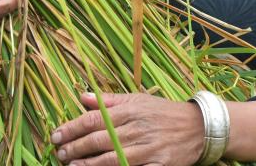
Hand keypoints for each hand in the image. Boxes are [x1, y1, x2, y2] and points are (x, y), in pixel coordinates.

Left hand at [51, 92, 204, 165]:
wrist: (199, 126)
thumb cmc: (164, 112)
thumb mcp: (138, 100)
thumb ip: (109, 100)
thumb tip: (82, 96)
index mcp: (130, 110)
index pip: (94, 119)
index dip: (72, 128)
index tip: (56, 135)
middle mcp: (137, 129)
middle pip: (99, 140)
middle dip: (75, 148)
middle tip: (59, 154)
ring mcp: (148, 149)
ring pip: (112, 158)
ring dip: (88, 165)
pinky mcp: (158, 165)